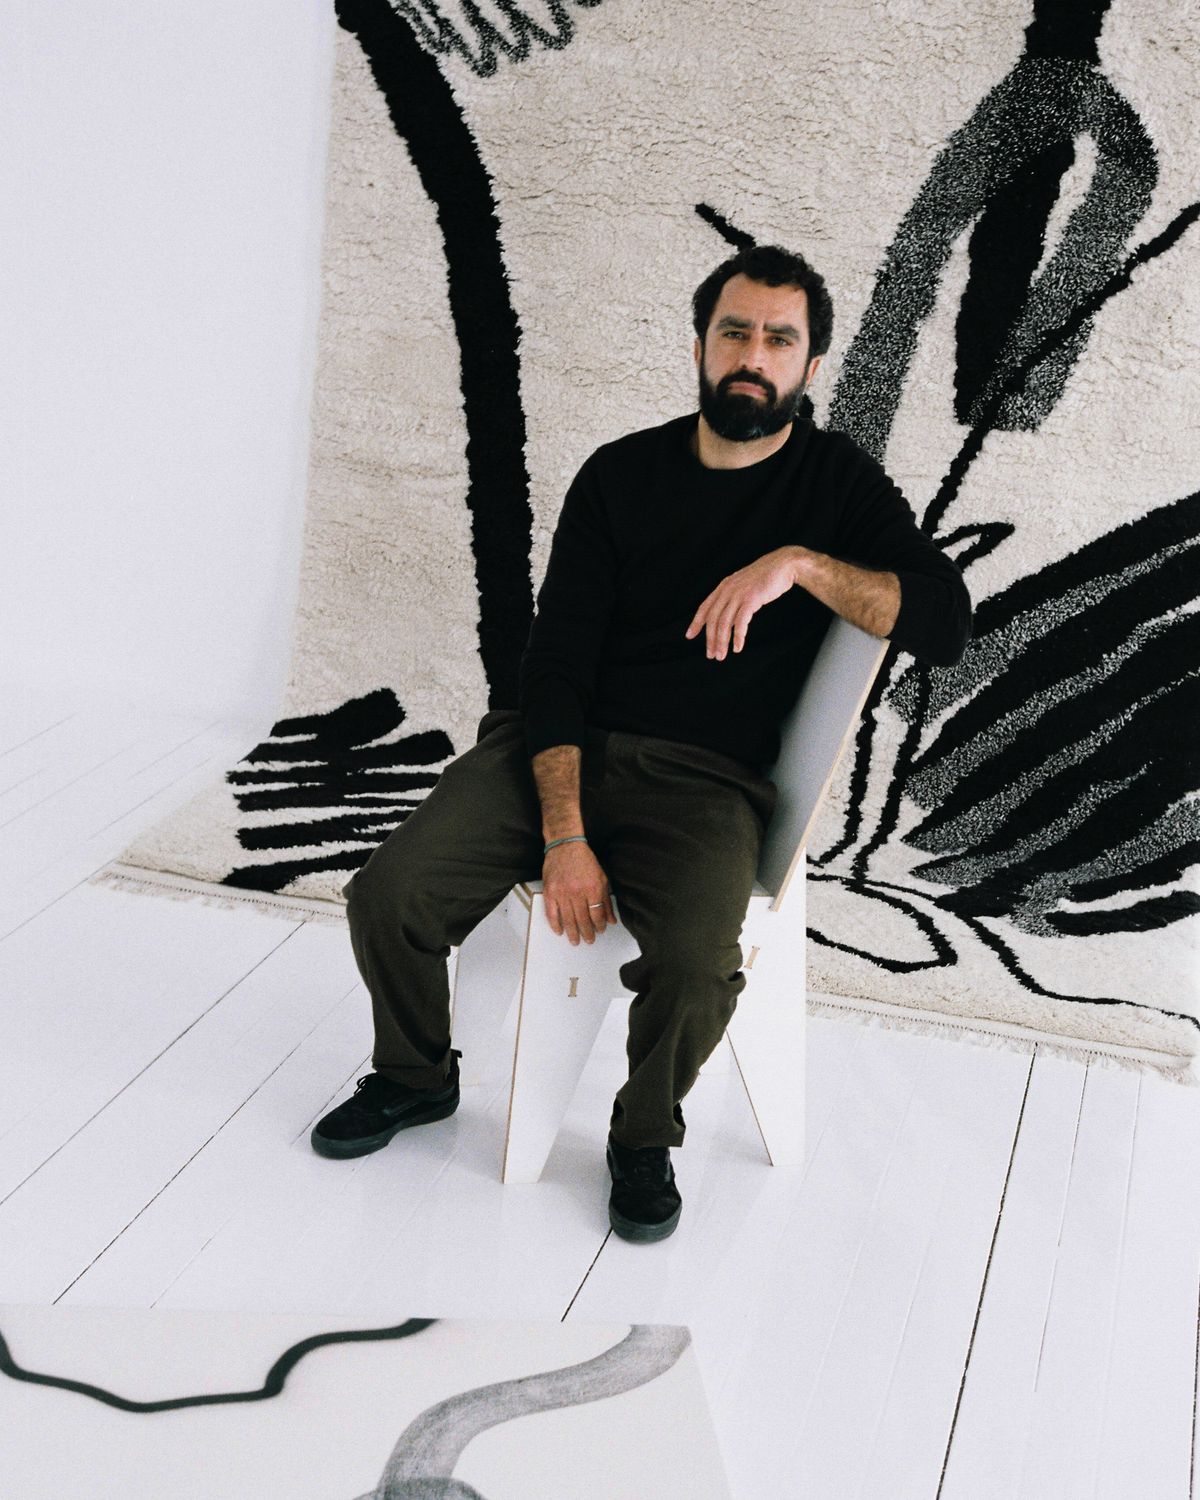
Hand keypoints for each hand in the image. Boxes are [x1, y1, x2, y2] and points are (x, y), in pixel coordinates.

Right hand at [542, 841, 617, 944]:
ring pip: (568, 919)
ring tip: (576, 941)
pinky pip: (552, 913)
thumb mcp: (602, 878)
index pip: (597, 914)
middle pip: (583, 920)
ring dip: (572, 933)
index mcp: (593, 888)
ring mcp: (562, 893)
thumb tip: (611, 919)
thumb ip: (607, 900)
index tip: (600, 930)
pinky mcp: (550, 892)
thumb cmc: (585, 861)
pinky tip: (559, 931)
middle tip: (589, 940)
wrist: (565, 846)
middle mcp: (578, 892)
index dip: (599, 925)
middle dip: (587, 933)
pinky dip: (555, 924)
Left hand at [685, 546, 800, 659]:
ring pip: (724, 623)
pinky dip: (738, 637)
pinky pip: (740, 622)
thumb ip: (734, 599)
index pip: (705, 607)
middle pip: (713, 619)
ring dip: (722, 642)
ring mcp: (739, 594)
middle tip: (711, 655)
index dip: (696, 622)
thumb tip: (728, 620)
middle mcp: (728, 590)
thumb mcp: (744, 585)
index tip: (689, 636)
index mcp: (724, 586)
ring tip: (722, 655)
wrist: (784, 564)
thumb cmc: (766, 577)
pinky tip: (738, 647)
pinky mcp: (751, 599)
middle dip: (710, 639)